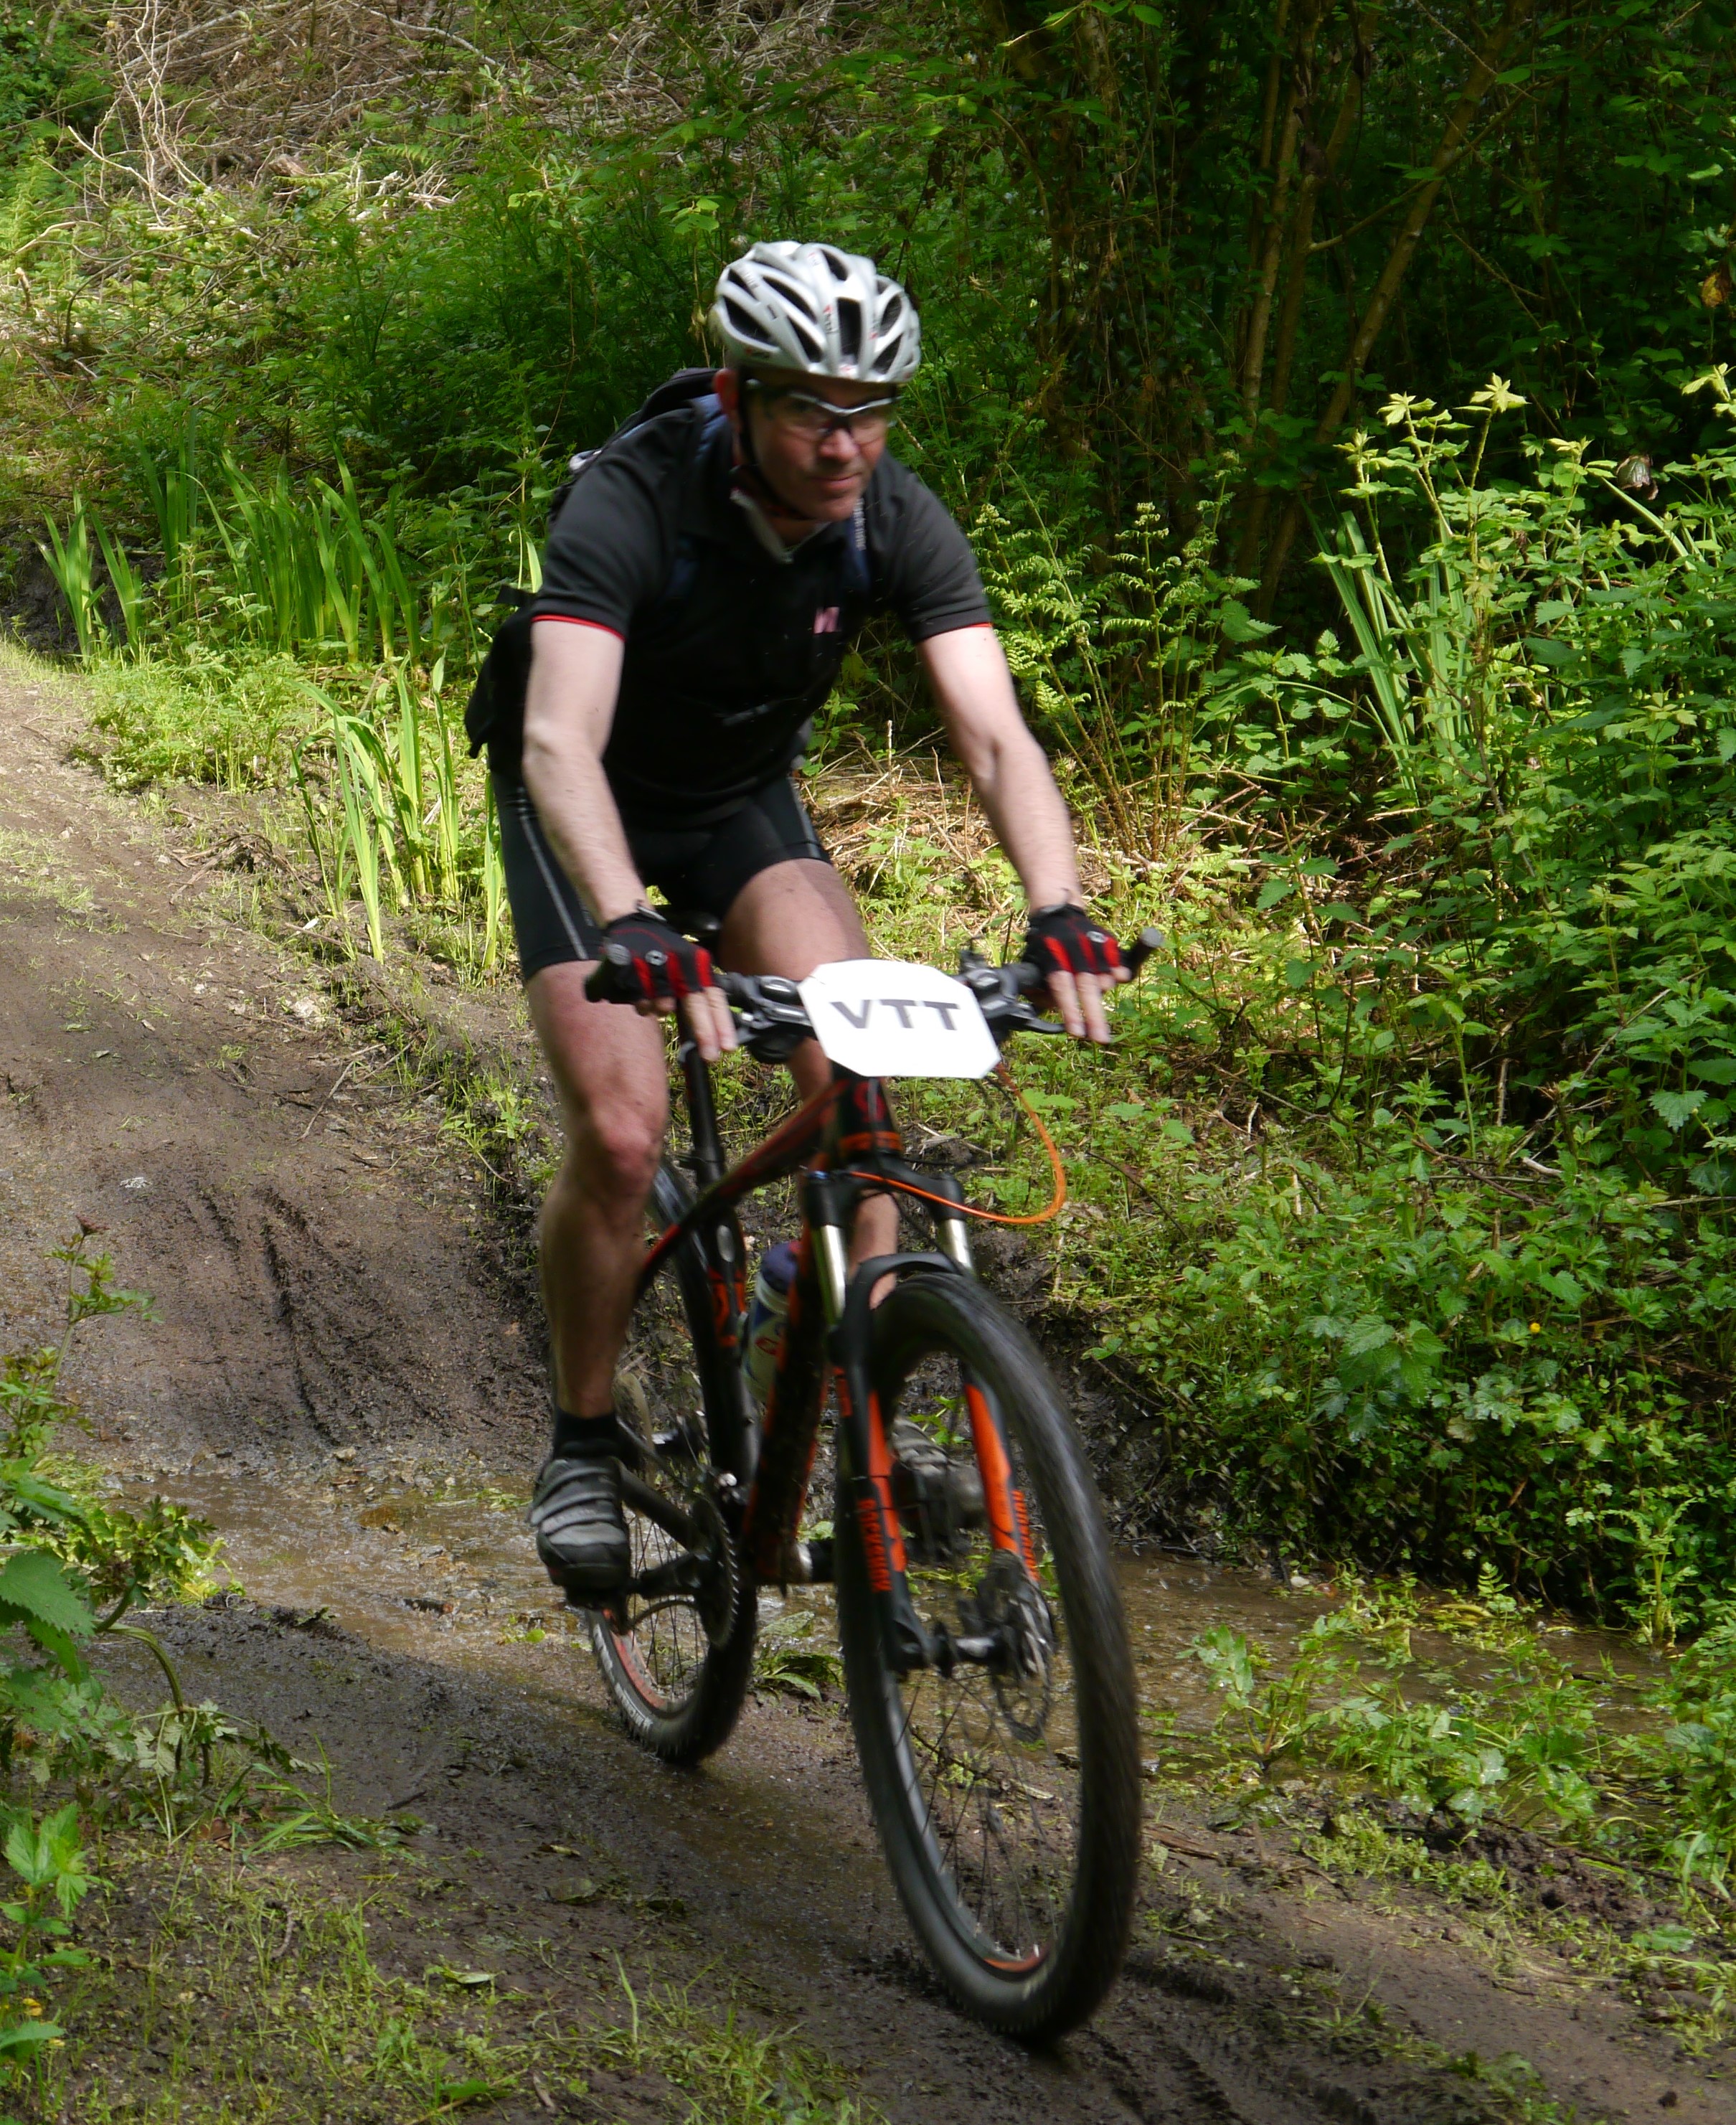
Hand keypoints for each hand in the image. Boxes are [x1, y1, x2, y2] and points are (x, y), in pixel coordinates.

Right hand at [595, 909, 735, 1060]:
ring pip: (660, 1008)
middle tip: (710, 1056)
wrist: (630, 922)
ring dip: (656, 1009)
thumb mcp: (687, 965)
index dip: (722, 1023)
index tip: (728, 1047)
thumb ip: (696, 993)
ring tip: (651, 996)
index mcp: (696, 964)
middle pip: (695, 1005)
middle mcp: (679, 966)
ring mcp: (655, 969)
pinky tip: (636, 989)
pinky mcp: (632, 972)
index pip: (714, 997)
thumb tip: (711, 1029)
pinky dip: (638, 1002)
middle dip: (704, 1032)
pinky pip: (639, 1003)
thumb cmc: (664, 949)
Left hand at [1022, 902, 1127, 1044]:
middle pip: (1087, 985)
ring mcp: (1091, 943)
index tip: (1077, 1033)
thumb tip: (1052, 1011)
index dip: (1071, 1010)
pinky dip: (1118, 972)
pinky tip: (1120, 979)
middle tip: (1101, 1039)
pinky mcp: (1105, 940)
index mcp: (1052, 955)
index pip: (1062, 987)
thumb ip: (1041, 989)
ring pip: (1104, 975)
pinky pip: (1116, 960)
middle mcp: (1073, 949)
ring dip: (1102, 993)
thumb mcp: (1032, 964)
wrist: (1057, 913)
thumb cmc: (1043, 946)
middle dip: (1095, 1015)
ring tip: (1095, 1001)